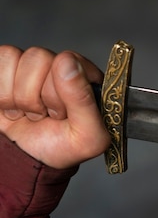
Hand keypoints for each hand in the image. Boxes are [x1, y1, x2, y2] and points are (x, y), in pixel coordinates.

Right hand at [0, 46, 110, 168]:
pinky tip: (12, 106)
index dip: (60, 91)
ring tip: (29, 113)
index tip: (62, 114)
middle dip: (36, 96)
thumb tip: (67, 62)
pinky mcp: (8, 70)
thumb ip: (84, 100)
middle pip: (39, 57)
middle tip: (45, 115)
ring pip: (15, 57)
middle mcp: (60, 66)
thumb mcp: (88, 136)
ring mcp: (33, 67)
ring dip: (17, 96)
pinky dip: (0, 92)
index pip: (69, 60)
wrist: (29, 160)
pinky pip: (1, 59)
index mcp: (86, 77)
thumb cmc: (62, 148)